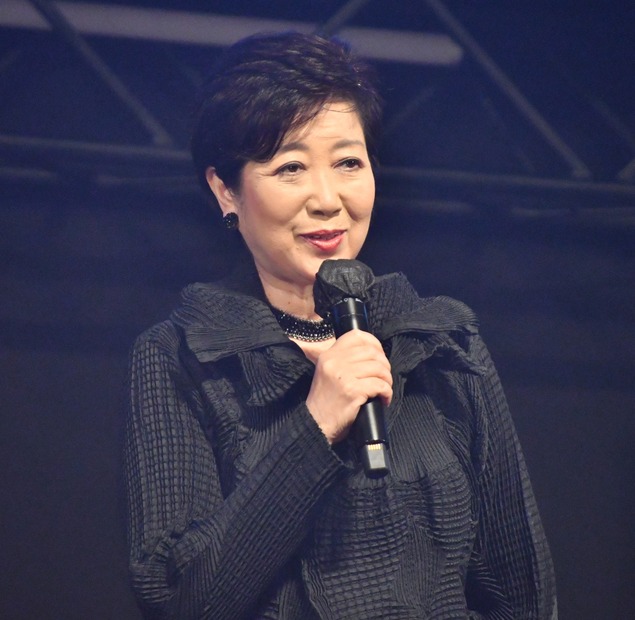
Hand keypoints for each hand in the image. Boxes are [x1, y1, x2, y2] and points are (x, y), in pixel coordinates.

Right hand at [305, 330, 391, 444]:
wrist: (316, 424)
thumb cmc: (326, 402)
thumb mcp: (328, 373)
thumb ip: (343, 360)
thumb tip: (372, 354)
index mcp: (328, 355)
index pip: (356, 336)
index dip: (374, 343)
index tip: (380, 355)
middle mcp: (334, 361)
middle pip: (372, 352)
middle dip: (384, 365)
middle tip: (384, 377)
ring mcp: (343, 375)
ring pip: (378, 368)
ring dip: (387, 380)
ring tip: (385, 389)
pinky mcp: (352, 390)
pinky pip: (379, 385)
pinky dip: (387, 392)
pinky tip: (384, 399)